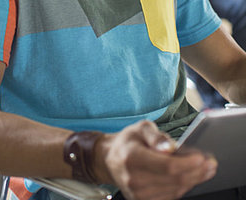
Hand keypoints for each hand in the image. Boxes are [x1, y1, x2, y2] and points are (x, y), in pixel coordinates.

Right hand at [94, 120, 216, 199]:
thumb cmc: (128, 141)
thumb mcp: (140, 128)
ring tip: (205, 169)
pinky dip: (183, 187)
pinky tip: (191, 177)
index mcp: (132, 158)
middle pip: (174, 180)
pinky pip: (170, 197)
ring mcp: (139, 194)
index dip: (187, 164)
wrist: (110, 160)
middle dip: (196, 172)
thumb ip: (156, 136)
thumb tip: (170, 147)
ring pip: (175, 191)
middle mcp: (134, 179)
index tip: (202, 157)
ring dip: (193, 180)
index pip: (167, 166)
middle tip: (210, 163)